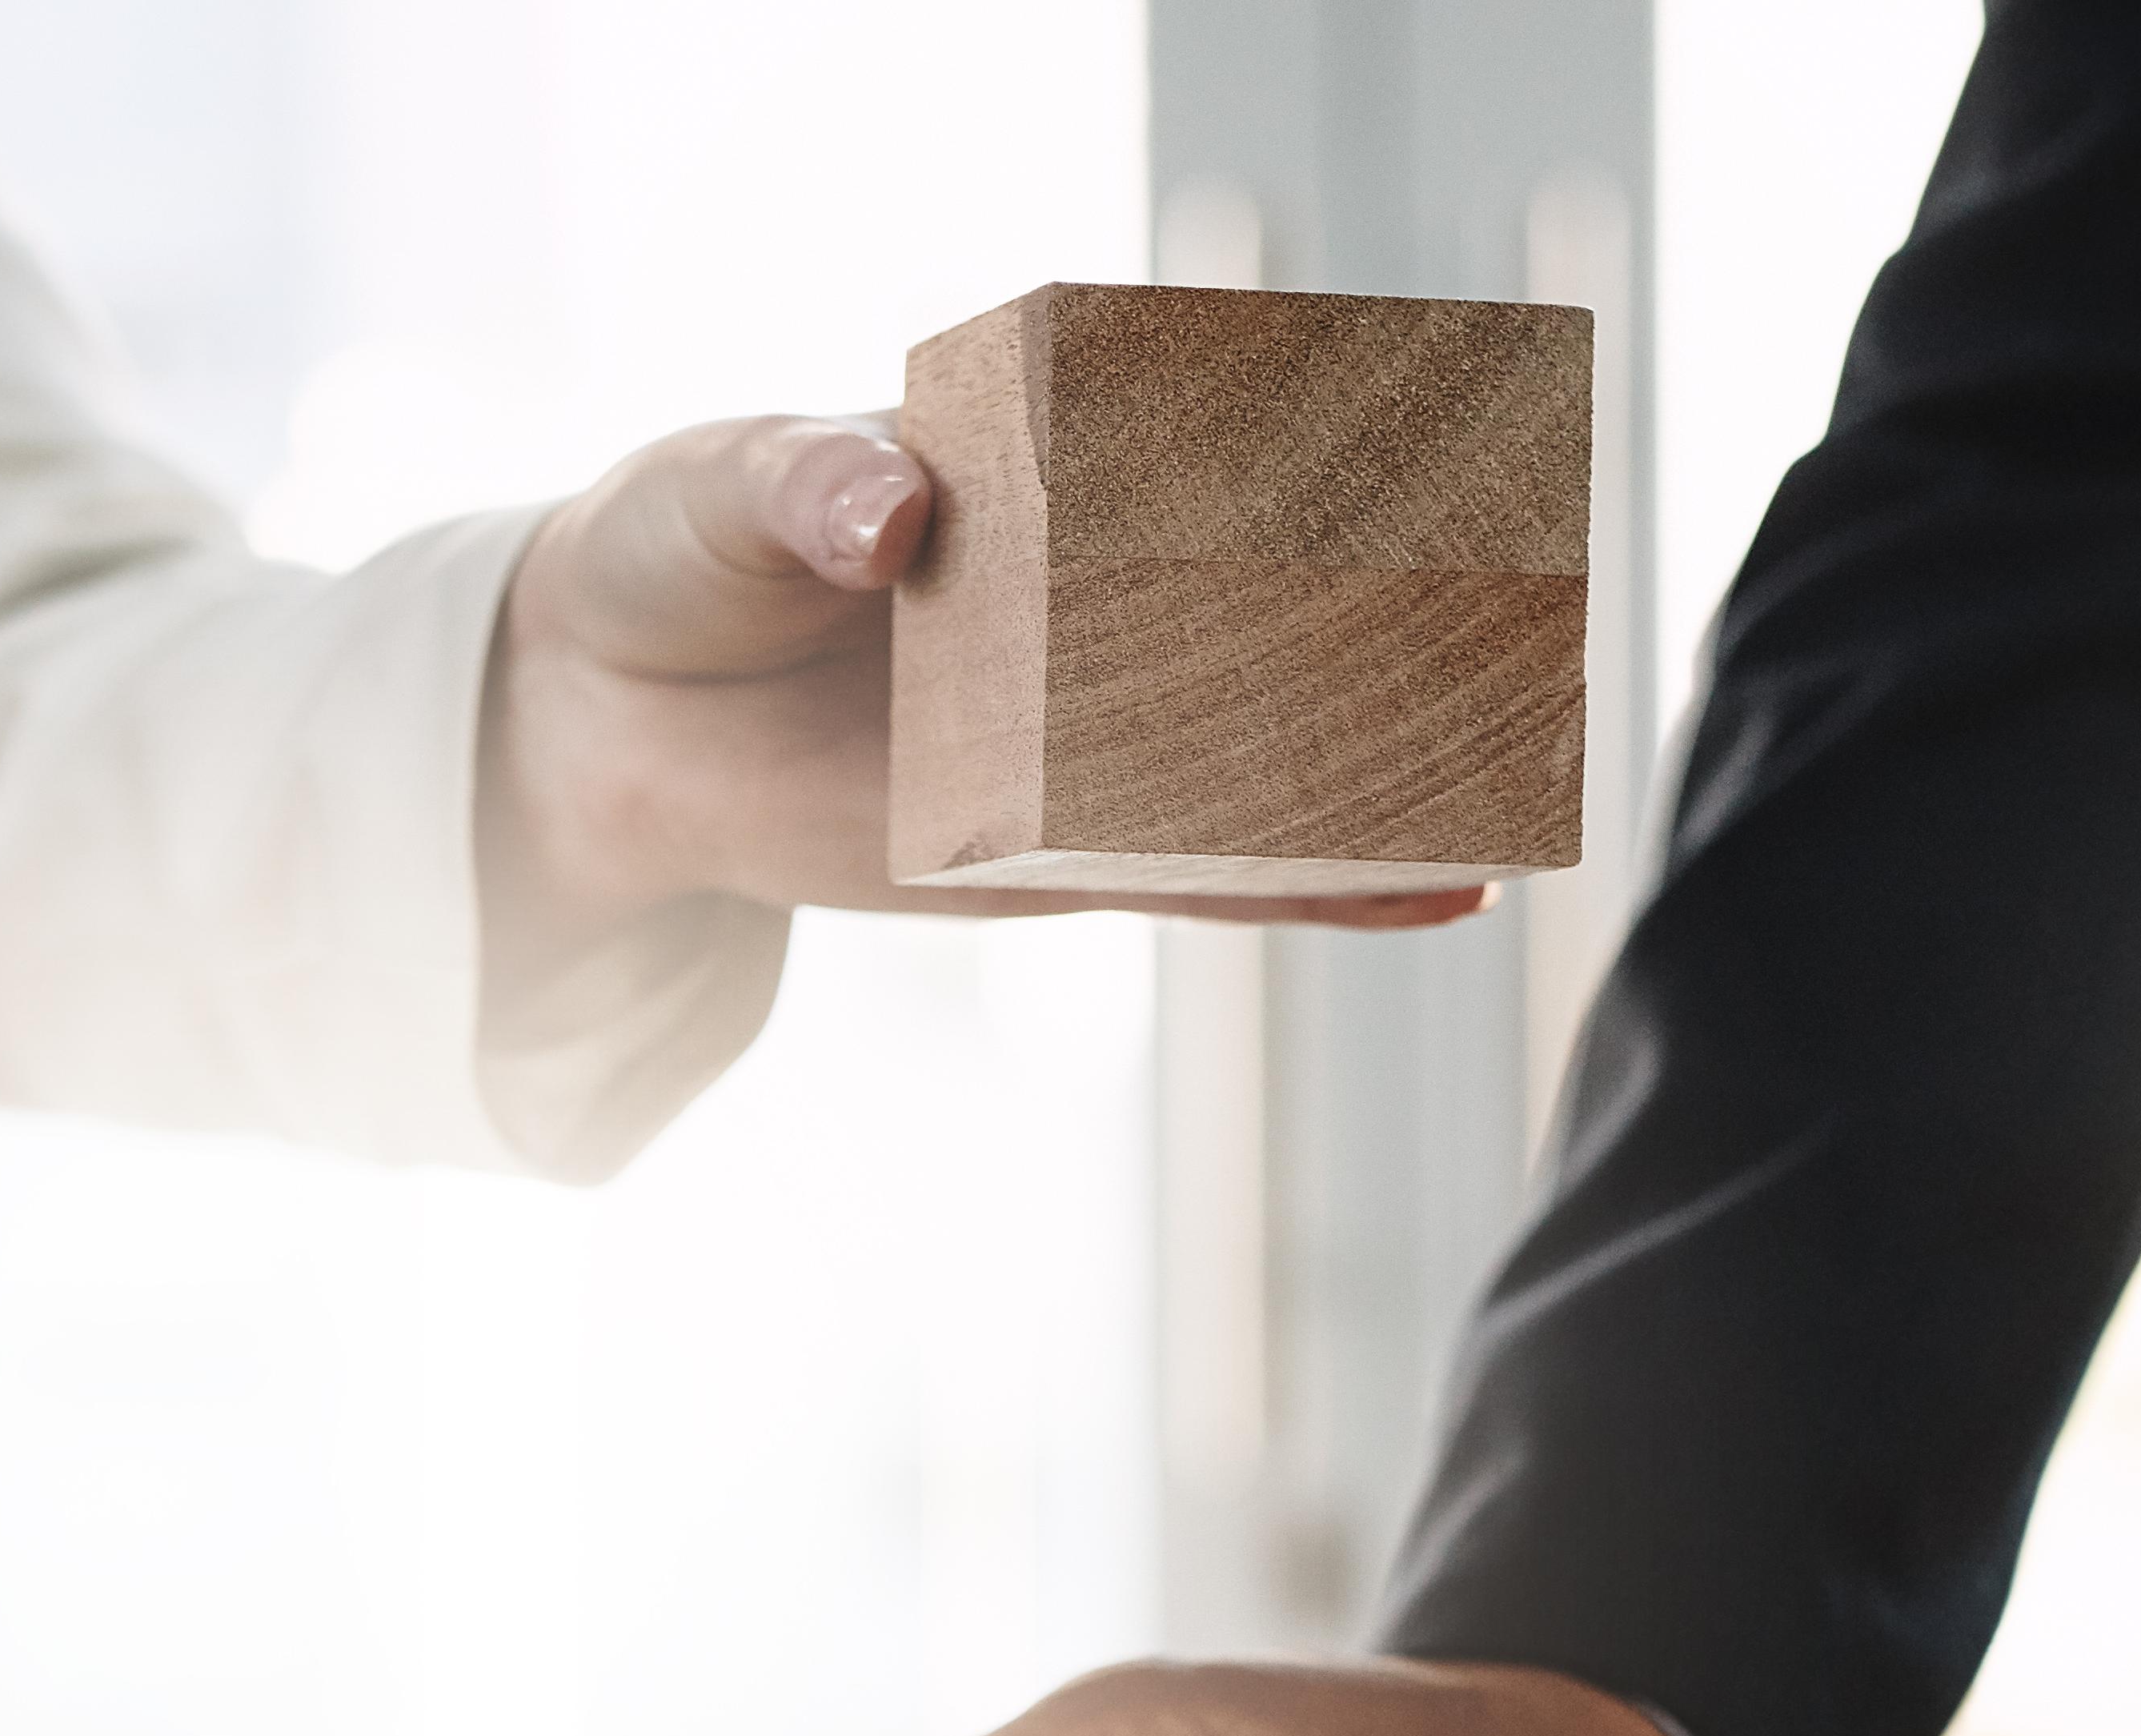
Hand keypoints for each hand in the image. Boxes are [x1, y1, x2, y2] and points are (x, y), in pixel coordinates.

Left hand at [475, 416, 1492, 985]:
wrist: (595, 719)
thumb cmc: (672, 559)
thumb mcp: (728, 493)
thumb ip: (814, 484)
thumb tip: (898, 515)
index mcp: (1037, 476)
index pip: (1204, 448)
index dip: (1327, 447)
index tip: (1453, 439)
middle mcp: (1084, 607)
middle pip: (1274, 614)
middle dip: (1406, 622)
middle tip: (1545, 619)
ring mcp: (1079, 737)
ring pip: (1269, 759)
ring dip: (1395, 771)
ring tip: (1530, 777)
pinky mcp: (1051, 852)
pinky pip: (1208, 875)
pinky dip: (1319, 887)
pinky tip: (1437, 892)